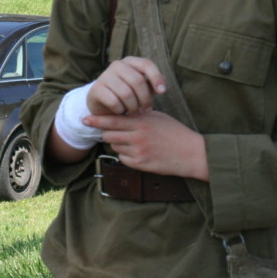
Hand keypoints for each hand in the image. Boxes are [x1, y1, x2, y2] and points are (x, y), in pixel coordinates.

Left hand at [84, 109, 207, 180]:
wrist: (191, 153)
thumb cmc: (176, 132)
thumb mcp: (158, 117)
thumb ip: (140, 115)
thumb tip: (123, 112)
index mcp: (141, 122)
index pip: (112, 119)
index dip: (97, 119)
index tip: (85, 119)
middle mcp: (137, 137)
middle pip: (109, 134)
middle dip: (107, 132)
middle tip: (111, 130)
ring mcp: (138, 152)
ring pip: (115, 146)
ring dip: (117, 143)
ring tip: (130, 141)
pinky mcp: (140, 165)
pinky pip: (123, 158)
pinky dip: (125, 155)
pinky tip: (137, 151)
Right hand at [87, 56, 165, 115]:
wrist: (102, 103)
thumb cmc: (126, 95)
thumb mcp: (140, 89)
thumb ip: (151, 85)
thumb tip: (162, 87)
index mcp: (129, 62)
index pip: (146, 64)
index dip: (156, 77)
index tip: (163, 91)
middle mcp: (117, 65)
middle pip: (137, 81)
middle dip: (145, 98)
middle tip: (147, 109)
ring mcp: (105, 76)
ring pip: (126, 93)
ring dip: (133, 107)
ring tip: (134, 112)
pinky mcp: (96, 89)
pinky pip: (114, 102)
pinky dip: (120, 110)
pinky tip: (121, 112)